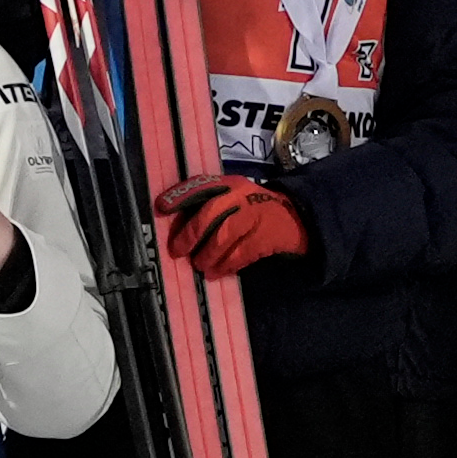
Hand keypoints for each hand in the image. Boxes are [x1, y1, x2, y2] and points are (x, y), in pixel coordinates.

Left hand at [159, 176, 310, 278]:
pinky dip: (225, 266)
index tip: (161, 207)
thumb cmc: (256, 209)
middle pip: (210, 213)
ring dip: (207, 254)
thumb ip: (212, 205)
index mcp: (230, 184)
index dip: (180, 195)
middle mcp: (241, 196)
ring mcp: (254, 216)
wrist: (295, 216)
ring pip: (223, 237)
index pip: (201, 185)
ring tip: (200, 265)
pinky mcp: (265, 237)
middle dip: (190, 234)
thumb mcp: (236, 197)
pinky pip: (240, 254)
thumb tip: (179, 225)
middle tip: (178, 251)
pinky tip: (217, 273)